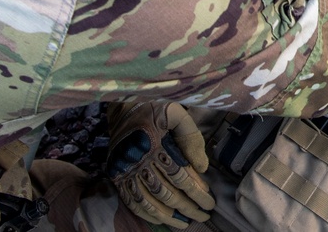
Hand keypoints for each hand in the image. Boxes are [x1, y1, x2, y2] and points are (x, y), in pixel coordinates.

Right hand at [106, 101, 214, 228]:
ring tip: (186, 223)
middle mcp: (139, 160)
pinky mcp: (117, 176)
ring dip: (169, 216)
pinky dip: (147, 214)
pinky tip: (162, 220)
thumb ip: (191, 137)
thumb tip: (202, 167)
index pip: (180, 176)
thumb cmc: (154, 108)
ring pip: (150, 201)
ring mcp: (126, 170)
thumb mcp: (176, 113)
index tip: (210, 201)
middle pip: (167, 192)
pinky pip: (132, 201)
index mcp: (155, 144)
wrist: (122, 106)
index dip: (197, 191)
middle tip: (204, 215)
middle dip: (188, 207)